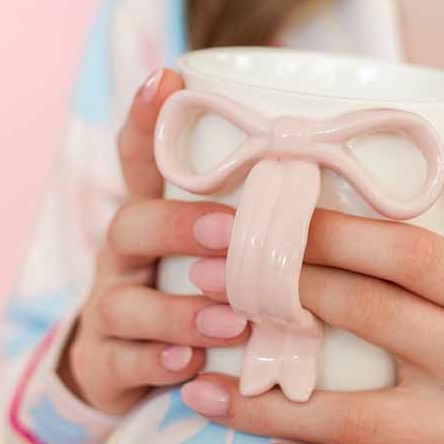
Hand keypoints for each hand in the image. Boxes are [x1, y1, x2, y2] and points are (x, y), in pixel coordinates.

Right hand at [57, 67, 251, 416]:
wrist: (126, 366)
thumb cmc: (195, 286)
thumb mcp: (216, 243)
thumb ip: (260, 210)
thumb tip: (339, 164)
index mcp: (154, 211)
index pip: (141, 155)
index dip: (146, 116)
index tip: (165, 77)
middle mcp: (125, 254)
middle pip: (132, 223)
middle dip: (181, 226)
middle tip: (232, 233)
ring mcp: (110, 306)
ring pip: (128, 301)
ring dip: (181, 310)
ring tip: (232, 318)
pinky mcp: (105, 362)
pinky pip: (122, 361)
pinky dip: (157, 363)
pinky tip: (191, 366)